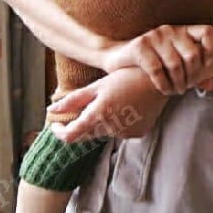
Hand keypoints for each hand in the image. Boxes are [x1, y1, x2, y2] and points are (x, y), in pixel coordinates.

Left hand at [47, 66, 168, 143]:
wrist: (160, 79)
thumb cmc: (128, 77)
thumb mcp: (99, 85)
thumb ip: (73, 100)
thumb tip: (51, 110)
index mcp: (99, 114)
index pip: (70, 135)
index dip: (59, 133)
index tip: (55, 126)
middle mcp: (112, 127)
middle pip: (87, 134)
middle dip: (82, 124)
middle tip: (87, 107)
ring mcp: (126, 133)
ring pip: (104, 133)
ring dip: (102, 122)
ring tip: (114, 101)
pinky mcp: (138, 133)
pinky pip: (120, 132)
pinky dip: (118, 123)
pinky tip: (126, 108)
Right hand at [102, 25, 212, 94]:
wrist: (116, 55)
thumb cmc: (151, 61)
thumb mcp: (173, 62)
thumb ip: (193, 71)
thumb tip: (211, 85)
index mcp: (182, 30)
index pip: (207, 32)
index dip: (211, 50)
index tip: (206, 66)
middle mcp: (170, 30)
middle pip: (193, 55)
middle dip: (193, 76)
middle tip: (187, 87)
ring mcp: (154, 37)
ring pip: (175, 65)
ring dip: (179, 84)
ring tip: (176, 91)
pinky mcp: (139, 47)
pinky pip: (157, 70)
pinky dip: (163, 85)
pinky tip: (164, 90)